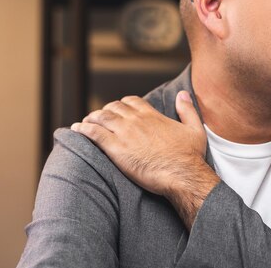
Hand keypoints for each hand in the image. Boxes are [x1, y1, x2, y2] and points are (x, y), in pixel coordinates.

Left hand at [71, 91, 219, 228]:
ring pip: (101, 117)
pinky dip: (83, 129)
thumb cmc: (190, 157)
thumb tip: (182, 94)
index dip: (121, 105)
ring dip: (91, 118)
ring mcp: (125, 133)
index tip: (117, 111)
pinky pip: (94, 133)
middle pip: (113, 108)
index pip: (131, 101)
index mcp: (152, 115)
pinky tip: (76, 130)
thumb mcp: (194, 129)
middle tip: (99, 119)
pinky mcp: (116, 149)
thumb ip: (187, 110)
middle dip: (104, 111)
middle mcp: (136, 121)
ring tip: (84, 123)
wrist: (182, 175)